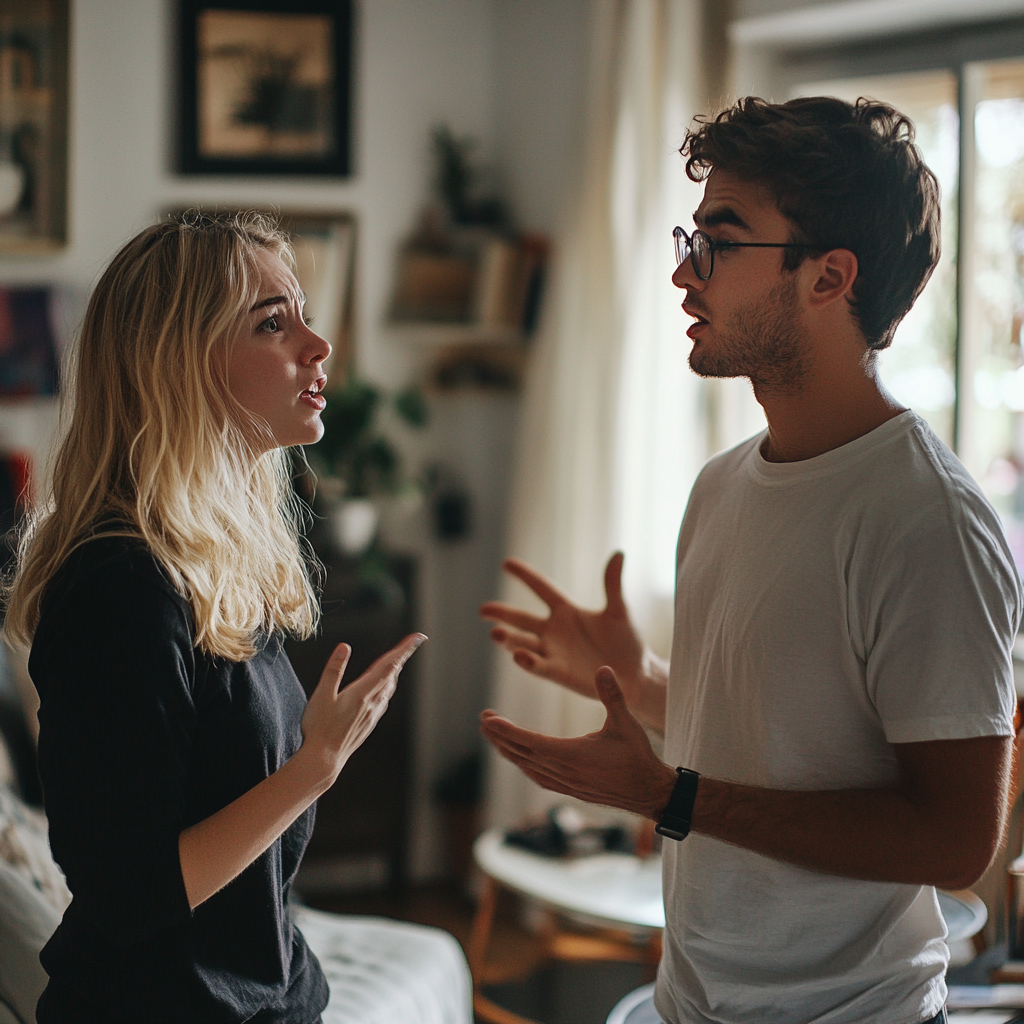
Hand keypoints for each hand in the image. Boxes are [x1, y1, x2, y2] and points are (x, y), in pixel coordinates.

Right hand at [300, 633, 425, 784]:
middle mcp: (372, 703)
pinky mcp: (370, 723)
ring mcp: (373, 714)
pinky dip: (387, 687)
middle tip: (409, 644)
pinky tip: (383, 689)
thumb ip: (334, 670)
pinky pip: (384, 700)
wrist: (324, 759)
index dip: (404, 650)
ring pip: (389, 688)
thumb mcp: (322, 695)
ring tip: (397, 661)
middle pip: (392, 674)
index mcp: (362, 693)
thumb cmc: (320, 728)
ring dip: (394, 671)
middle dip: (401, 656)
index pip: (388, 665)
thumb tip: (345, 647)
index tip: (417, 638)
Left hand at [480, 666, 676, 819]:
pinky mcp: (570, 789)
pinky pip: (538, 777)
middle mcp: (564, 772)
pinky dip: (524, 765)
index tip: (488, 720)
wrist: (649, 793)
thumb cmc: (639, 757)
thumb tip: (603, 668)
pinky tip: (520, 760)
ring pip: (528, 767)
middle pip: (522, 754)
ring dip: (509, 751)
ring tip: (494, 736)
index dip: (507, 730)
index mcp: (573, 755)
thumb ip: (613, 695)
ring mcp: (565, 783)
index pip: (530, 741)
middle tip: (483, 721)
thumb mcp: (627, 723)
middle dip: (500, 737)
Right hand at [481, 553, 647, 704]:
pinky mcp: (559, 672)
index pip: (541, 588)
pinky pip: (539, 666)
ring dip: (509, 639)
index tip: (506, 563)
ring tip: (495, 633)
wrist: (636, 675)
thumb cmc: (627, 641)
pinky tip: (519, 656)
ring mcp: (554, 652)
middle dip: (502, 614)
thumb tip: (619, 553)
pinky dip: (528, 661)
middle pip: (521, 619)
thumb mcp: (619, 610)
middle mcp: (554, 631)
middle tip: (483, 610)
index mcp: (566, 611)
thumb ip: (612, 584)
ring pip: (524, 643)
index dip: (525, 576)